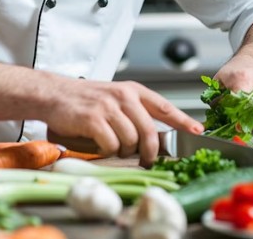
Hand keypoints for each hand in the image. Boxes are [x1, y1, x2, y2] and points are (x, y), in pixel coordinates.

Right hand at [43, 79, 202, 166]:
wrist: (54, 95)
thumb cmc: (85, 100)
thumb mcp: (114, 99)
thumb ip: (134, 113)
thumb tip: (154, 138)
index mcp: (132, 90)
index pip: (164, 106)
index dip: (182, 120)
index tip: (197, 131)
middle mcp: (123, 96)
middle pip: (149, 132)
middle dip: (151, 152)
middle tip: (147, 161)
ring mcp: (108, 107)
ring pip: (130, 141)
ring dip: (123, 151)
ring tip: (112, 146)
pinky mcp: (93, 119)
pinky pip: (111, 145)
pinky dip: (107, 151)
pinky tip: (98, 144)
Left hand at [213, 52, 252, 123]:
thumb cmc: (236, 73)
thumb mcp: (219, 82)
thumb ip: (216, 101)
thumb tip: (211, 123)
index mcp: (244, 76)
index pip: (244, 101)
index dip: (239, 118)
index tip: (235, 127)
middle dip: (251, 125)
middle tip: (243, 129)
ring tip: (250, 113)